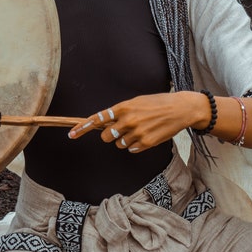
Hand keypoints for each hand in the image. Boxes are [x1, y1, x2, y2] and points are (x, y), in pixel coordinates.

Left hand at [68, 91, 204, 152]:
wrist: (179, 109)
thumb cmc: (156, 103)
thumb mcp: (135, 102)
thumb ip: (119, 112)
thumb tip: (104, 122)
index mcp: (123, 107)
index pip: (97, 119)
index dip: (82, 127)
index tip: (71, 134)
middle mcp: (128, 120)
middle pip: (105, 137)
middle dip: (109, 135)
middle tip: (120, 129)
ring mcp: (137, 133)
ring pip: (118, 144)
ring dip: (124, 139)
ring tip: (138, 129)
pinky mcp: (146, 143)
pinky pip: (131, 149)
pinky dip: (134, 145)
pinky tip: (145, 136)